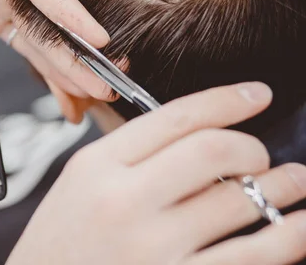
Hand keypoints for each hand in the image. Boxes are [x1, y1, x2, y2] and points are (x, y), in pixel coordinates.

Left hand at [0, 0, 112, 117]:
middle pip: (47, 8)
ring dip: (67, 63)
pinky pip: (27, 44)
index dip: (64, 6)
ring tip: (96, 91)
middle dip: (77, 44)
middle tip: (107, 76)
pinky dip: (46, 68)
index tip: (93, 34)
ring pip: (42, 32)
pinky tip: (66, 89)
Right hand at [7, 83, 305, 264]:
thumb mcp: (78, 182)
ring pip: (241, 201)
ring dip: (283, 186)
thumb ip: (130, 154)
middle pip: (213, 151)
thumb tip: (202, 134)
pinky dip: (290, 237)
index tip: (257, 94)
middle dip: (253, 146)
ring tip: (295, 180)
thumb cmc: (61, 244)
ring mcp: (152, 248)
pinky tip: (301, 225)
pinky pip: (252, 257)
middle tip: (262, 153)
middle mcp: (124, 202)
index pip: (174, 117)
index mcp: (96, 166)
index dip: (226, 100)